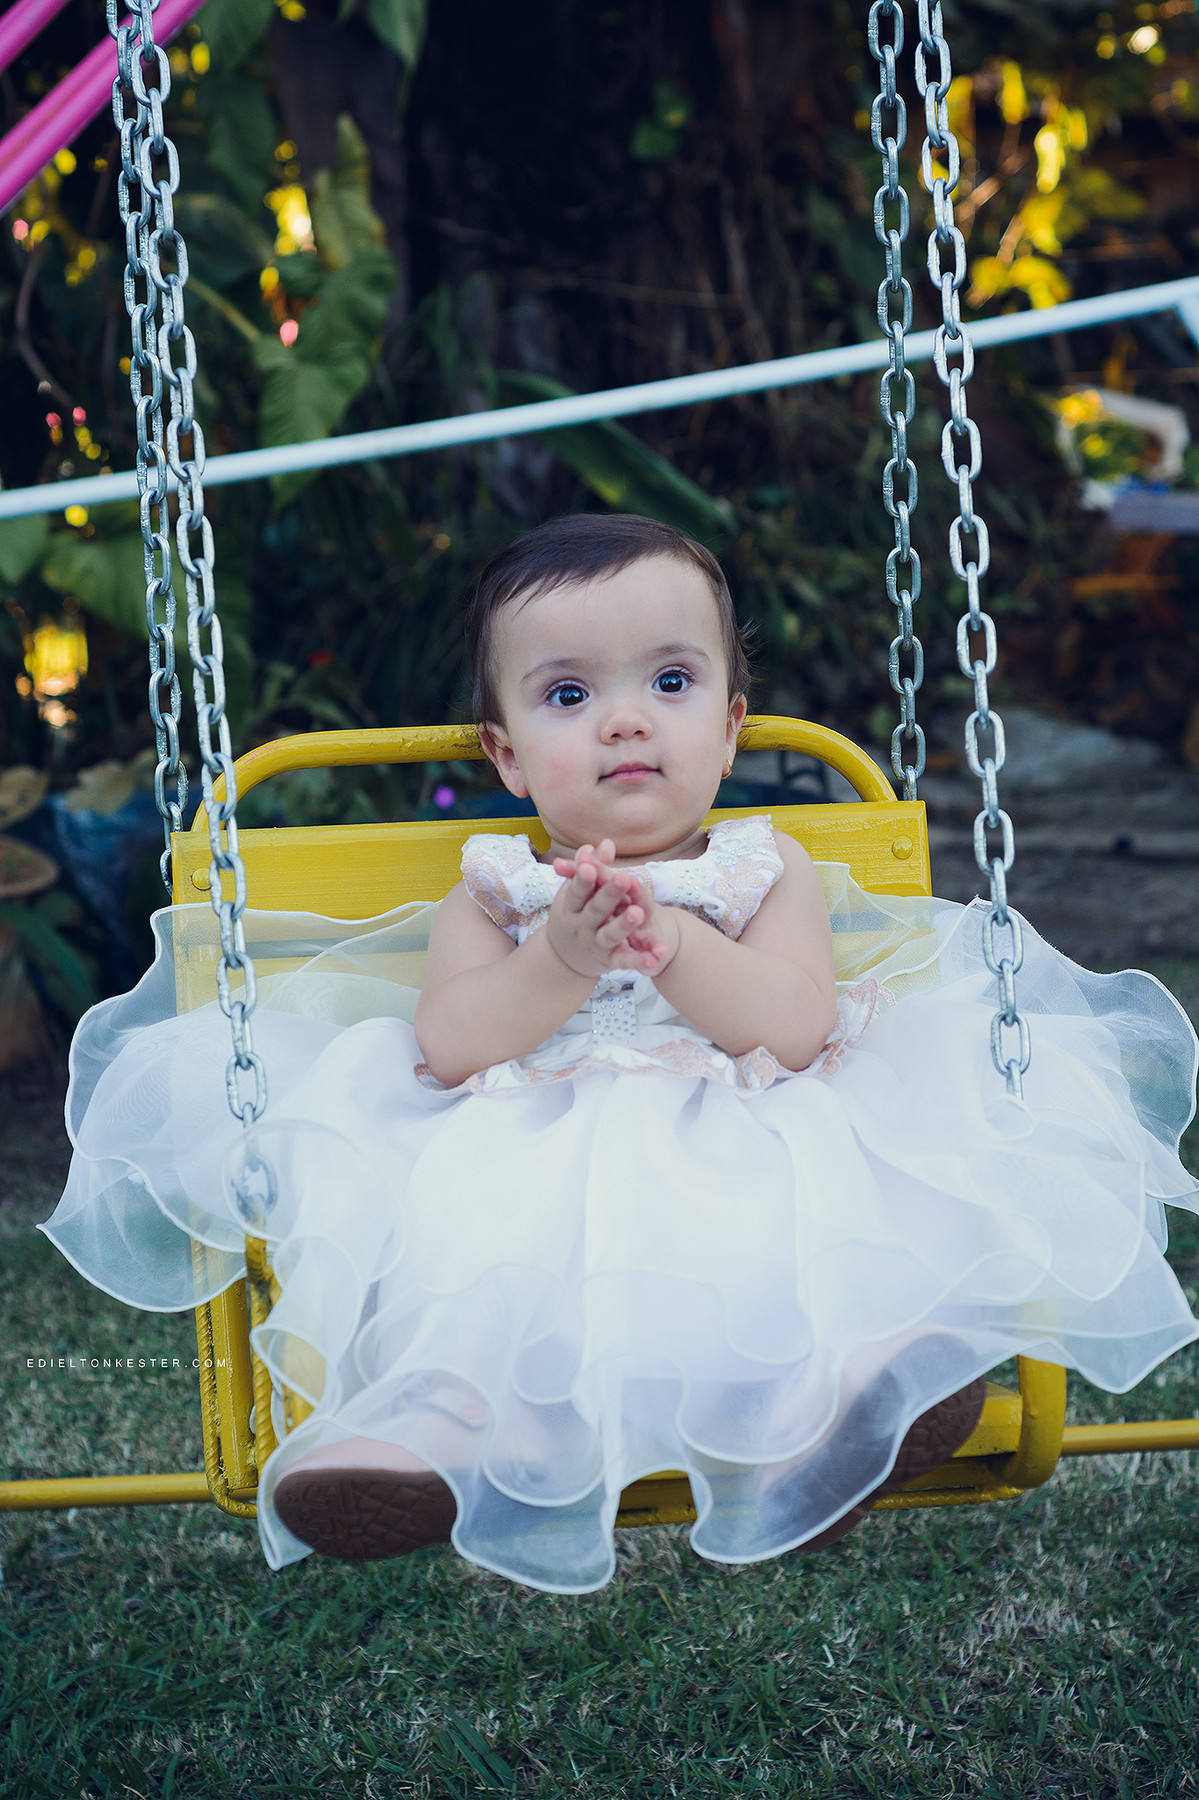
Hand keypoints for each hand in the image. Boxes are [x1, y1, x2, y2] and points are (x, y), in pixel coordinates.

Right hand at [552, 851, 681, 977]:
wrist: (563, 956)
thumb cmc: (575, 912)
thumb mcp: (578, 891)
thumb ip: (593, 866)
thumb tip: (606, 843)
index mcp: (572, 906)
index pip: (577, 891)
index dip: (582, 879)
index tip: (589, 867)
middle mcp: (581, 926)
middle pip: (596, 910)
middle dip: (609, 894)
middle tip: (624, 877)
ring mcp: (596, 944)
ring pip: (610, 934)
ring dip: (623, 924)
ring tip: (637, 913)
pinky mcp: (611, 960)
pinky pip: (626, 960)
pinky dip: (640, 962)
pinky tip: (655, 961)